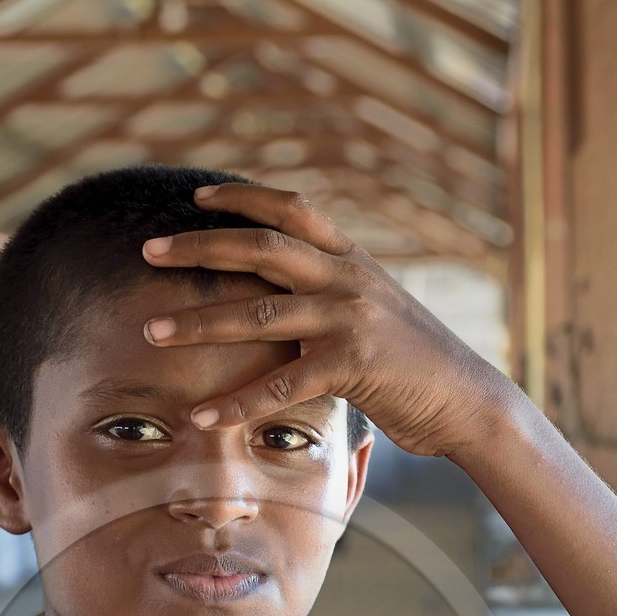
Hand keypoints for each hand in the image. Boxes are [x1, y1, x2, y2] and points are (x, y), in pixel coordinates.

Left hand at [139, 181, 512, 457]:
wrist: (468, 400)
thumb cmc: (414, 365)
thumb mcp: (374, 312)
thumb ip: (332, 295)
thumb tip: (287, 296)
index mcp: (350, 260)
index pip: (291, 209)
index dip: (242, 197)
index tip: (195, 198)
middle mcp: (347, 278)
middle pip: (261, 246)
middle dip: (199, 247)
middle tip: (148, 251)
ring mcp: (350, 319)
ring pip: (259, 314)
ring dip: (199, 323)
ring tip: (152, 332)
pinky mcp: (353, 366)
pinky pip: (280, 385)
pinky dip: (237, 403)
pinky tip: (202, 418)